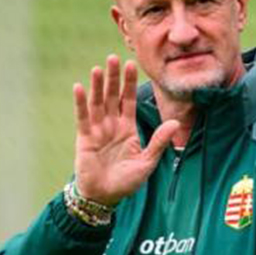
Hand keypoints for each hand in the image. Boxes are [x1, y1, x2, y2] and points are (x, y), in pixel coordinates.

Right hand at [73, 55, 178, 205]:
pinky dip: (80, 103)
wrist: (105, 197)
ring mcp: (97, 130)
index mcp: (127, 128)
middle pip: (112, 96)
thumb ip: (159, 141)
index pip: (128, 100)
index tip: (131, 64)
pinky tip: (79, 87)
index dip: (129, 83)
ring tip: (98, 68)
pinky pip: (82, 117)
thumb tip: (175, 122)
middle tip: (113, 57)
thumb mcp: (147, 161)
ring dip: (97, 86)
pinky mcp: (84, 138)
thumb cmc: (126, 182)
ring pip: (97, 103)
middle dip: (113, 78)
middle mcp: (111, 125)